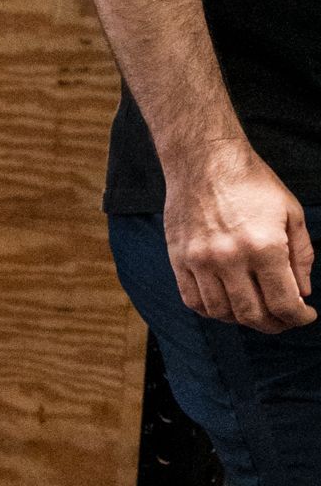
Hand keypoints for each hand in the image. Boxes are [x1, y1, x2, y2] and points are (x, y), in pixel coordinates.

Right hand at [163, 146, 314, 330]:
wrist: (204, 160)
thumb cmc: (252, 183)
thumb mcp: (291, 213)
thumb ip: (301, 256)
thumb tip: (302, 293)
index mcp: (265, 247)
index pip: (284, 303)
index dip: (299, 318)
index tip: (305, 315)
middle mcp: (231, 259)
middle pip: (253, 315)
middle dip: (274, 325)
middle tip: (283, 320)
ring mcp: (201, 261)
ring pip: (222, 313)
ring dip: (243, 320)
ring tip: (255, 311)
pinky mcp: (179, 259)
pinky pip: (194, 301)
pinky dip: (212, 311)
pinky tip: (227, 304)